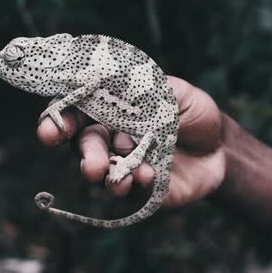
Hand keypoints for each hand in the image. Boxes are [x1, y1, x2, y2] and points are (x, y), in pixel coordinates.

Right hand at [37, 76, 224, 208]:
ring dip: (109, 178)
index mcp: (111, 113)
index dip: (59, 122)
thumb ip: (142, 87)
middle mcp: (112, 142)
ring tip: (120, 180)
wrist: (222, 145)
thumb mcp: (172, 90)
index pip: (76, 116)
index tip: (49, 131)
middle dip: (85, 157)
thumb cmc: (192, 112)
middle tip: (90, 166)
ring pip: (106, 175)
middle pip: (86, 149)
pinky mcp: (147, 192)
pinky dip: (137, 184)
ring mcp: (127, 169)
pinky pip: (136, 192)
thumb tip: (108, 80)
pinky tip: (147, 176)